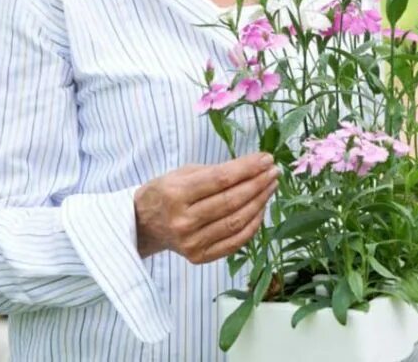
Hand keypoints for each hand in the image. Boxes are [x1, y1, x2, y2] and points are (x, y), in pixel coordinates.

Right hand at [134, 153, 278, 263]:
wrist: (143, 225)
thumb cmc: (166, 192)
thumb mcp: (184, 173)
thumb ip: (217, 171)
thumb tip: (255, 166)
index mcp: (175, 194)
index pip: (221, 179)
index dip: (248, 168)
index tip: (267, 159)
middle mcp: (182, 221)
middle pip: (232, 201)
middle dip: (258, 183)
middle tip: (274, 171)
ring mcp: (191, 242)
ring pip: (236, 221)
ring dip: (260, 202)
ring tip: (271, 187)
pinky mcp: (199, 257)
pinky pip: (235, 241)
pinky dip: (253, 225)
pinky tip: (261, 209)